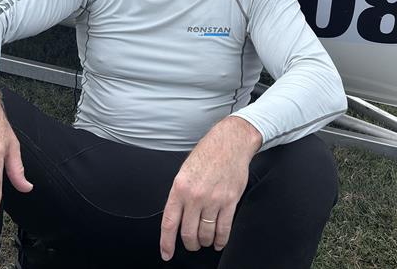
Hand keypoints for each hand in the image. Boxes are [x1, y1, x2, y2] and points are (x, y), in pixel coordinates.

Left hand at [160, 117, 261, 260]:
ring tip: (204, 241)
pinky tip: (218, 241)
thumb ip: (180, 194)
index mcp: (180, 187)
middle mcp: (195, 196)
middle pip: (188, 232)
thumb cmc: (207, 153)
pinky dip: (221, 240)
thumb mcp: (184, 170)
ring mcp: (213, 199)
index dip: (166, 242)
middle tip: (191, 244)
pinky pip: (224, 228)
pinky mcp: (230, 200)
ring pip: (206, 233)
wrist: (230, 142)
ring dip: (204, 242)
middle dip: (189, 243)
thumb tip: (177, 215)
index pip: (169, 223)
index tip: (167, 253)